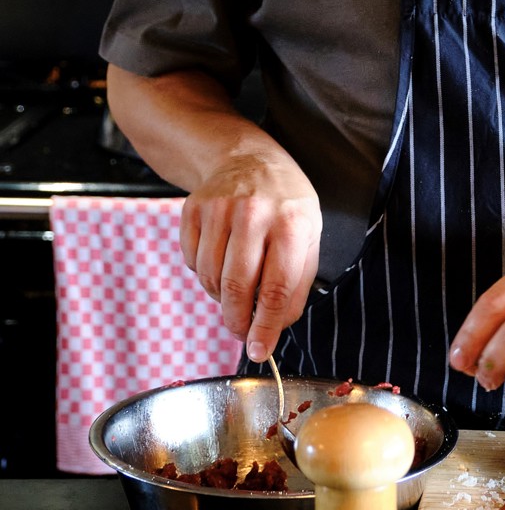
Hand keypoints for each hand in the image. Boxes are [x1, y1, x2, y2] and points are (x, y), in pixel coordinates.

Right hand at [179, 152, 321, 362]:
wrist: (249, 159)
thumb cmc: (285, 206)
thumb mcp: (309, 237)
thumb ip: (297, 284)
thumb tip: (275, 327)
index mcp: (292, 223)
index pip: (277, 289)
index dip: (266, 327)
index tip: (259, 350)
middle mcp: (254, 214)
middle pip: (237, 288)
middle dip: (238, 321)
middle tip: (242, 333)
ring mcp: (220, 209)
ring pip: (210, 278)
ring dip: (221, 298)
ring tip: (235, 289)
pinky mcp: (193, 209)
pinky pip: (191, 262)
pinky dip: (204, 274)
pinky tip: (220, 260)